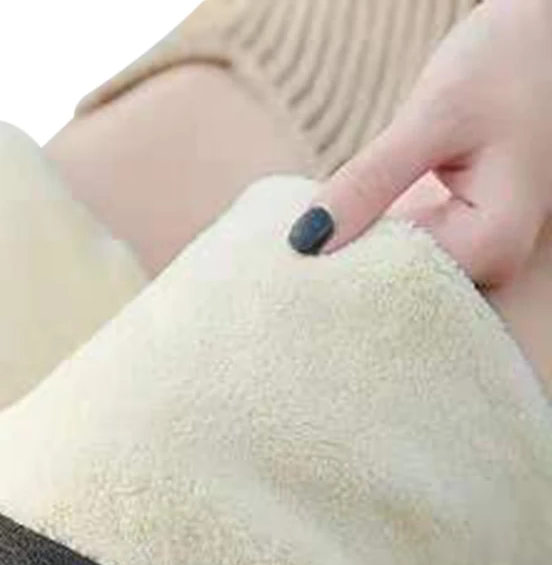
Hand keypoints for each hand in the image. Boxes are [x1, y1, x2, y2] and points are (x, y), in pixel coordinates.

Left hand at [287, 0, 551, 288]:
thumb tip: (303, 243)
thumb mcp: (432, 117)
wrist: (549, 34)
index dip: (336, 279)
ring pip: (392, 274)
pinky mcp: (455, 234)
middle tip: (279, 269)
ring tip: (295, 257)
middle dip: (339, 277)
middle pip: (394, 290)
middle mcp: (490, 264)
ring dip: (347, 260)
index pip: (393, 286)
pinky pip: (398, 252)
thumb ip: (369, 181)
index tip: (284, 274)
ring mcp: (474, 252)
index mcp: (492, 246)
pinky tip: (327, 233)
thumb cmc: (510, 62)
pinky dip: (363, 242)